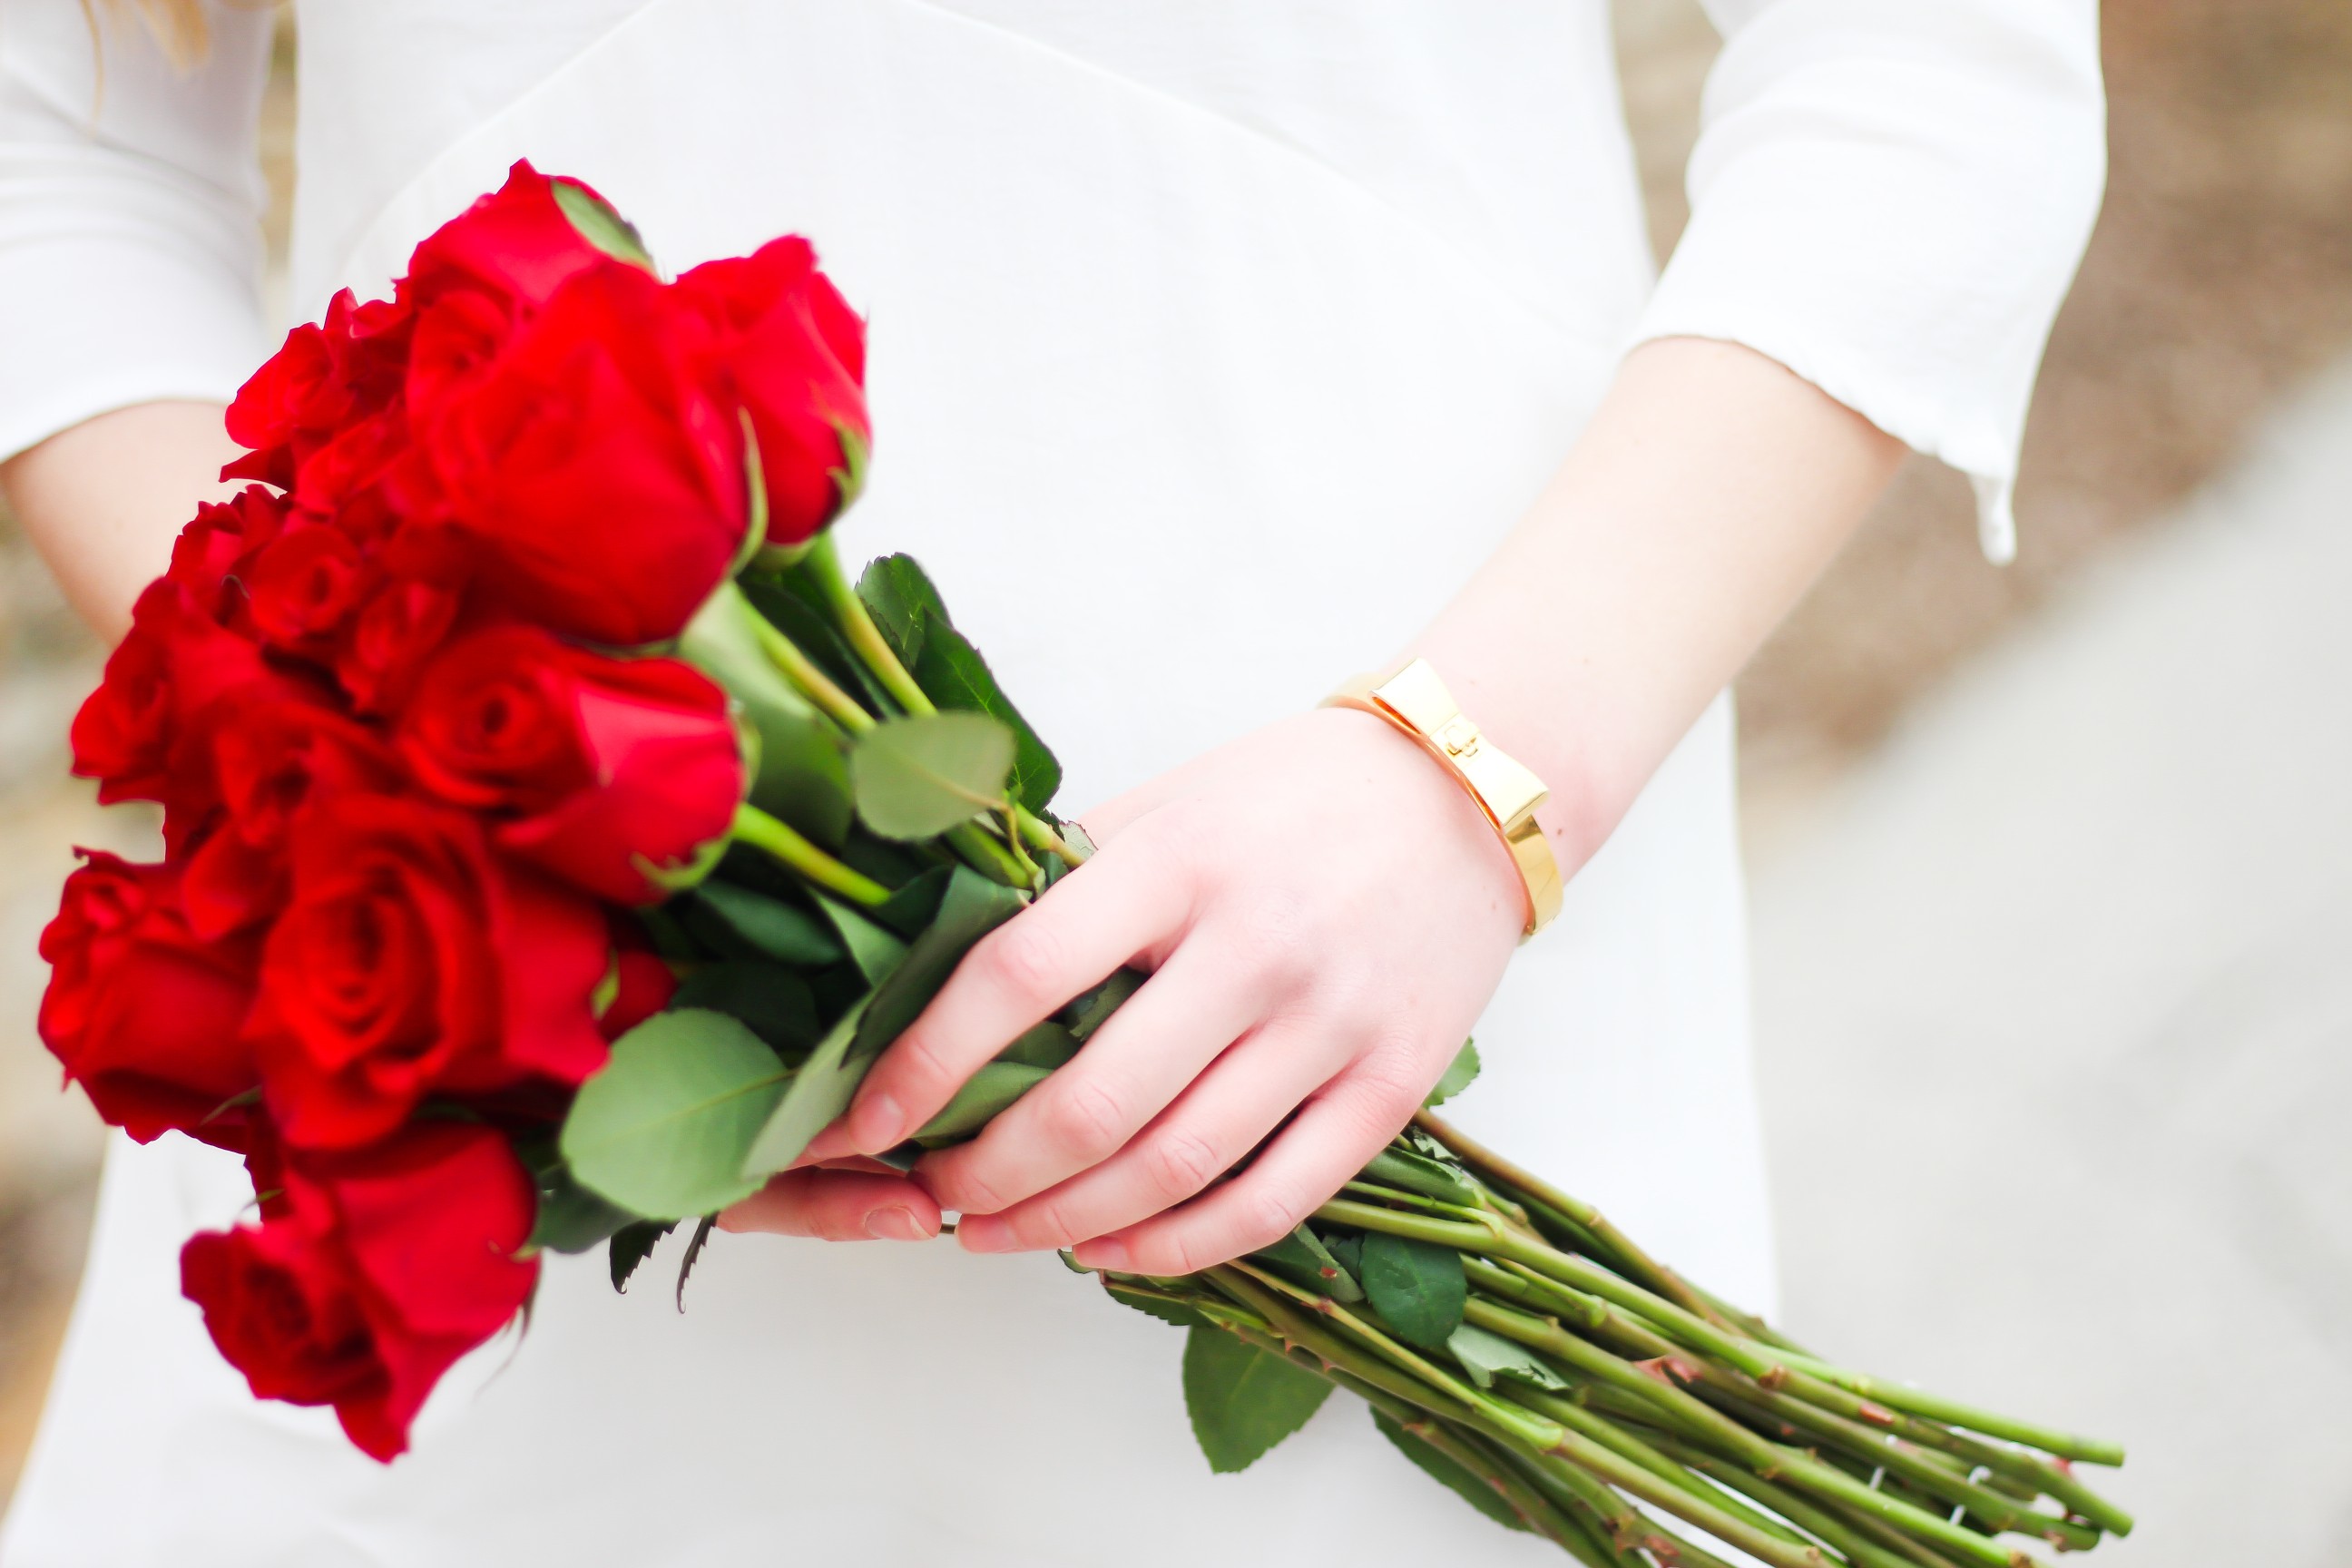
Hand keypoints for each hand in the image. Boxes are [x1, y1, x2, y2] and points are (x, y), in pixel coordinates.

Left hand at [852, 705, 1522, 1272]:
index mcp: (1178, 862)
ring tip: (1000, 1231)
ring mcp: (1330, 1024)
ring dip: (1064, 1223)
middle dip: (986, 1173)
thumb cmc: (1295, 794)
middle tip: (934, 1191)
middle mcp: (1255, 947)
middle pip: (1091, 1104)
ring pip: (1173, 1170)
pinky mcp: (1392, 1086)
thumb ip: (1070, 879)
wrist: (1468, 791)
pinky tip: (1112, 1252)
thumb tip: (940, 966)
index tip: (867, 1116)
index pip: (1020, 976)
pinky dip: (1178, 1249)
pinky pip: (1272, 1203)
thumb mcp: (1171, 800)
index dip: (927, 1062)